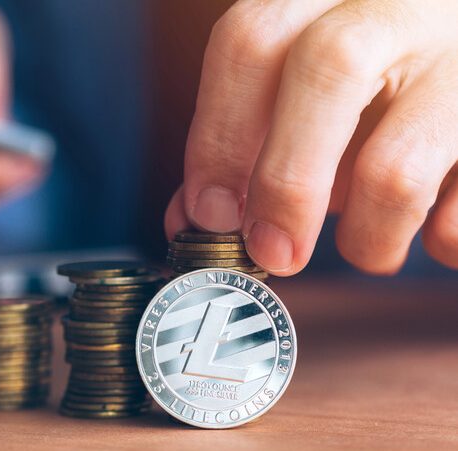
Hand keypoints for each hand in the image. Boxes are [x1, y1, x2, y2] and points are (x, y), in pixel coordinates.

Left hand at [165, 0, 457, 274]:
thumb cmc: (377, 82)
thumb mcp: (306, 89)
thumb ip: (247, 139)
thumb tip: (193, 218)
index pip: (251, 39)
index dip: (217, 136)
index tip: (208, 212)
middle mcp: (402, 6)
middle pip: (328, 70)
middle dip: (284, 185)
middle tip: (273, 251)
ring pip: (398, 165)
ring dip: (367, 237)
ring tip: (370, 245)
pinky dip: (439, 243)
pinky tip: (431, 228)